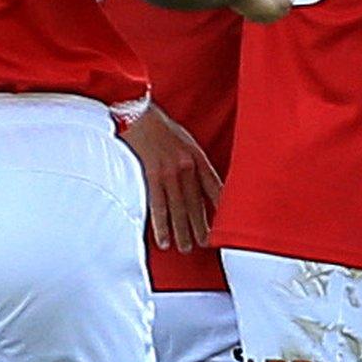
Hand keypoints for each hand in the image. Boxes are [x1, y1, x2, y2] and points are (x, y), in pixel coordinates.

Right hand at [122, 104, 222, 251]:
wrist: (135, 113)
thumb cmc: (158, 125)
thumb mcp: (183, 138)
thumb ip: (191, 159)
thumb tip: (197, 178)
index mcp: (197, 157)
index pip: (215, 187)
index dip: (221, 207)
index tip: (226, 223)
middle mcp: (186, 167)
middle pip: (197, 203)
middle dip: (202, 226)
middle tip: (205, 244)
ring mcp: (168, 173)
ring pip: (178, 209)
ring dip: (182, 232)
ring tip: (186, 248)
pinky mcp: (150, 176)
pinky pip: (158, 206)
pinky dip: (161, 226)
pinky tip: (164, 240)